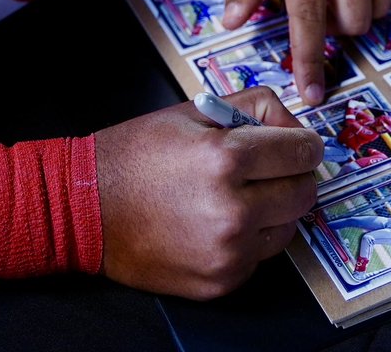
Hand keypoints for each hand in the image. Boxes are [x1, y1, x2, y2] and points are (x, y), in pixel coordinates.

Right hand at [95, 87, 321, 298]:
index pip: (301, 151)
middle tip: (274, 165)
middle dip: (294, 174)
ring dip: (276, 208)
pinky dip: (252, 237)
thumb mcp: (193, 111)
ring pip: (288, 227)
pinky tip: (221, 219)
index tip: (301, 143)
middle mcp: (232, 210)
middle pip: (304, 192)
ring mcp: (228, 252)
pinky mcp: (221, 282)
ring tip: (242, 192)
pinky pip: (261, 255)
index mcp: (225, 158)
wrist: (86, 208)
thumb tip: (292, 125)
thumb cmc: (136, 155)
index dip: (304, 142)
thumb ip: (251, 109)